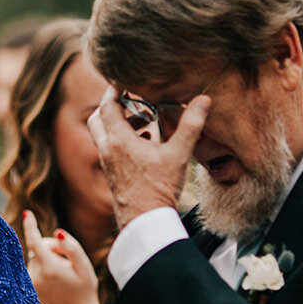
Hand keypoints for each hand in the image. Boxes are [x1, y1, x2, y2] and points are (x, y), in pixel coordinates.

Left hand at [20, 212, 101, 303]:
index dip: (30, 226)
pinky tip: (54, 277)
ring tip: (63, 272)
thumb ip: (71, 247)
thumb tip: (57, 232)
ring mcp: (31, 282)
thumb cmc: (85, 289)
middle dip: (52, 247)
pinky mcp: (29, 287)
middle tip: (68, 260)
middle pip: (39, 247)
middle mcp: (36, 275)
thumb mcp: (84, 266)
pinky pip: (32, 266)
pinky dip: (42, 265)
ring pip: (36, 256)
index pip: (35, 241)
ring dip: (48, 258)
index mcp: (49, 268)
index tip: (27, 213)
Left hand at [87, 88, 207, 228]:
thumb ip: (191, 125)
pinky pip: (111, 148)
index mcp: (118, 140)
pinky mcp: (112, 174)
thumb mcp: (179, 154)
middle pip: (99, 117)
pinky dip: (122, 139)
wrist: (146, 223)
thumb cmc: (159, 190)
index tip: (127, 79)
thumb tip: (203, 99)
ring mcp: (108, 163)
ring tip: (145, 121)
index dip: (116, 89)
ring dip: (119, 123)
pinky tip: (145, 143)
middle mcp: (107, 150)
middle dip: (114, 105)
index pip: (108, 105)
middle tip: (135, 100)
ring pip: (103, 133)